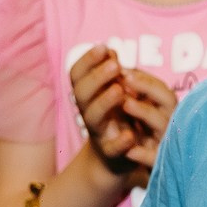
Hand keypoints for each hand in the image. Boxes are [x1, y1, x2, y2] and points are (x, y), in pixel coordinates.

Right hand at [70, 47, 177, 185]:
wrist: (114, 160)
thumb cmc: (115, 118)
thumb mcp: (113, 93)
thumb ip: (112, 75)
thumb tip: (110, 51)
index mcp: (87, 96)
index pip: (77, 75)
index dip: (87, 61)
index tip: (103, 47)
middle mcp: (88, 113)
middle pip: (82, 94)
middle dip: (97, 77)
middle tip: (115, 65)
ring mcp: (99, 133)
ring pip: (92, 118)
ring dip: (105, 102)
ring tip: (119, 90)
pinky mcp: (112, 154)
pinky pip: (112, 148)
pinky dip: (120, 142)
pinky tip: (130, 134)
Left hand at [117, 68, 177, 172]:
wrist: (130, 163)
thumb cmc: (134, 129)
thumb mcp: (132, 105)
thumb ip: (126, 84)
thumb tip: (109, 53)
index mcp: (165, 107)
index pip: (161, 87)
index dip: (143, 78)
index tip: (122, 69)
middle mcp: (170, 121)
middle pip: (168, 100)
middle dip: (146, 87)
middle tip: (123, 79)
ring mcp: (166, 141)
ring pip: (163, 124)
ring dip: (145, 112)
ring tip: (125, 104)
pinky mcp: (160, 163)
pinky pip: (155, 158)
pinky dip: (143, 154)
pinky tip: (129, 150)